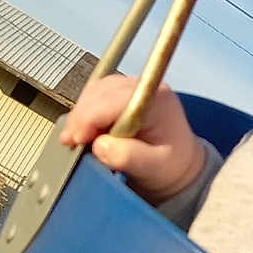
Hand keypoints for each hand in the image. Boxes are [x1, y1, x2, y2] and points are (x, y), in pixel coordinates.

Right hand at [59, 75, 204, 202]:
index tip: (76, 140)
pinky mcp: (122, 92)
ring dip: (81, 116)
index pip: (113, 100)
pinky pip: (94, 97)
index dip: (89, 118)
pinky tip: (86, 132)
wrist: (180, 161)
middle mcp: (144, 86)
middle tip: (72, 144)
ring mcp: (132, 87)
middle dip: (81, 119)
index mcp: (157, 99)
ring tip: (79, 140)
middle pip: (99, 93)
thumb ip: (129, 157)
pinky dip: (85, 114)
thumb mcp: (154, 167)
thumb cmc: (171, 164)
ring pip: (93, 93)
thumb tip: (100, 145)